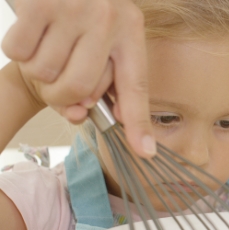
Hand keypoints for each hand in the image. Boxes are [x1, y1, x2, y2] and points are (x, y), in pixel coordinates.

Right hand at [1, 0, 154, 156]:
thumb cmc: (80, 10)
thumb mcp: (103, 35)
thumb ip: (102, 79)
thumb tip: (83, 115)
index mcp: (130, 31)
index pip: (136, 86)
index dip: (138, 123)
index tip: (145, 152)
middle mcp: (107, 20)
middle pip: (80, 88)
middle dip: (62, 95)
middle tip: (57, 80)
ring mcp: (74, 10)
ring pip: (46, 73)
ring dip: (38, 70)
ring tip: (46, 47)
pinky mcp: (40, 4)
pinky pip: (19, 52)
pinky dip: (19, 50)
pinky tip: (31, 32)